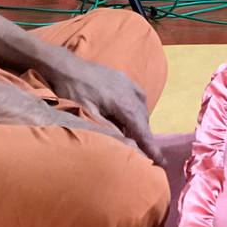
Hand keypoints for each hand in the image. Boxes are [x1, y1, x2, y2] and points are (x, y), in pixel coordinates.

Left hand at [41, 49, 162, 164]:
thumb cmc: (72, 91)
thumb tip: (128, 146)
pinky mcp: (123, 78)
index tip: (162, 161)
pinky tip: (131, 117)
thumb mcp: (87, 114)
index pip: (141, 128)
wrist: (64, 65)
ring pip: (142, 108)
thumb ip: (108, 130)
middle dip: (147, 137)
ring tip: (137, 139)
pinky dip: (138, 110)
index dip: (151, 146)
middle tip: (148, 155)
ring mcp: (127, 82)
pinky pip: (138, 97)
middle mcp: (129, 91)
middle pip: (144, 119)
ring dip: (141, 124)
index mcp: (122, 102)